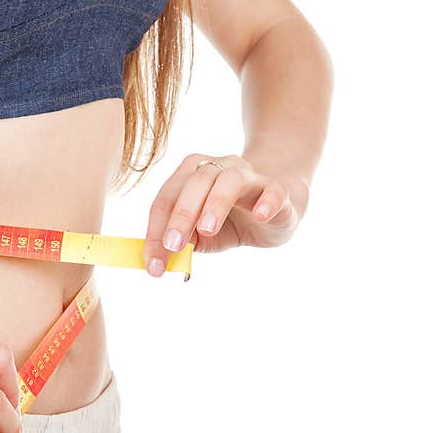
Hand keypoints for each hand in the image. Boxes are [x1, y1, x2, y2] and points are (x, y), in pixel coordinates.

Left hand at [144, 154, 307, 275]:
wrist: (276, 210)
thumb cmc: (229, 221)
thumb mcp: (200, 236)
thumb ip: (181, 243)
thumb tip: (158, 260)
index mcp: (192, 175)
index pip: (166, 198)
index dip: (155, 230)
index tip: (153, 264)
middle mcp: (220, 168)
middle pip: (196, 182)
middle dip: (181, 214)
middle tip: (173, 245)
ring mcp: (251, 176)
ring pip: (231, 180)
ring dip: (216, 204)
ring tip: (207, 229)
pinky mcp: (278, 190)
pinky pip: (274, 191)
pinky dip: (266, 201)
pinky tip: (259, 216)